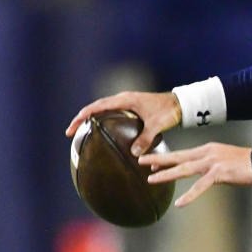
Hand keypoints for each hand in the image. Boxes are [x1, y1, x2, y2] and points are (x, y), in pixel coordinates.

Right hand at [65, 91, 181, 155]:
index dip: (82, 117)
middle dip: (82, 118)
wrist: (180, 103)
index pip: (97, 107)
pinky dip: (103, 120)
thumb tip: (133, 153)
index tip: (72, 128)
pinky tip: (102, 132)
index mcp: (125, 100)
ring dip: (91, 118)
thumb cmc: (169, 111)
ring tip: (81, 132)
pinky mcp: (131, 107)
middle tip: (70, 132)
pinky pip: (112, 113)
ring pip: (103, 109)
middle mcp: (123, 99)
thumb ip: (146, 138)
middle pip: (96, 107)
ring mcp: (126, 102)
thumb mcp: (157, 125)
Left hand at [139, 142, 251, 206]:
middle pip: (178, 157)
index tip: (150, 162)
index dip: (166, 158)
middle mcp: (207, 153)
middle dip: (158, 160)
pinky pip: (200, 186)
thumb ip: (210, 164)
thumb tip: (202, 173)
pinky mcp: (219, 173)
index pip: (182, 154)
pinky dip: (189, 195)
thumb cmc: (245, 163)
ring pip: (184, 169)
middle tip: (141, 161)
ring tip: (151, 179)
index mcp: (207, 149)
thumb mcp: (224, 159)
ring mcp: (212, 162)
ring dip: (166, 174)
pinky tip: (179, 203)